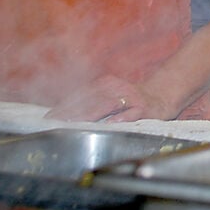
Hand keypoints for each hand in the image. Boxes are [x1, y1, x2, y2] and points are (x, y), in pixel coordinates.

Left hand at [44, 74, 168, 121]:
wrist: (161, 97)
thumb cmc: (129, 102)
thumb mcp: (108, 98)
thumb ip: (89, 104)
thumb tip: (62, 115)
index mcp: (104, 84)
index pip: (80, 95)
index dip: (64, 107)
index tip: (48, 119)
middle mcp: (116, 88)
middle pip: (90, 100)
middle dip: (72, 113)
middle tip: (57, 124)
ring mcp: (130, 97)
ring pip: (107, 105)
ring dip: (91, 115)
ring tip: (76, 124)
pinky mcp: (144, 107)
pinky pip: (131, 113)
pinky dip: (121, 119)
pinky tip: (111, 125)